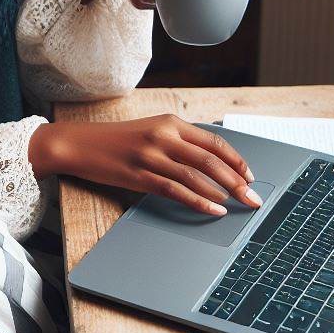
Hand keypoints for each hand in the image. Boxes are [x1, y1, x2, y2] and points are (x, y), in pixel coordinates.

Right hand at [28, 114, 260, 215]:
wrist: (79, 143)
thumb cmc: (117, 140)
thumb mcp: (151, 131)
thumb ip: (178, 142)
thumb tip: (211, 163)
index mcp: (170, 122)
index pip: (213, 141)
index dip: (236, 160)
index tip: (250, 175)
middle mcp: (163, 136)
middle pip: (210, 159)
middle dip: (237, 180)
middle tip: (253, 197)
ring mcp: (151, 155)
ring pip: (197, 175)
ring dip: (222, 192)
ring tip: (238, 205)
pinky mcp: (140, 174)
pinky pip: (176, 190)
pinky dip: (198, 201)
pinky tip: (213, 210)